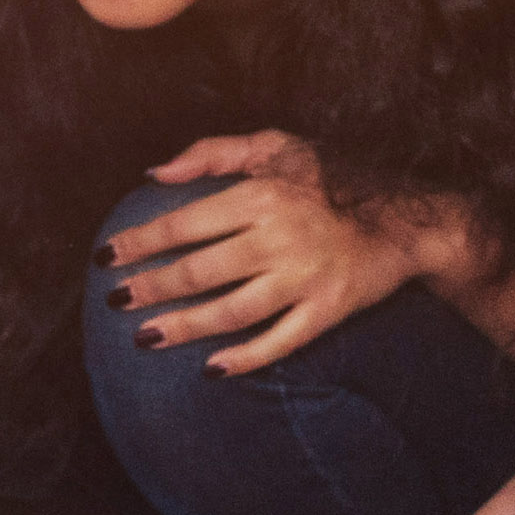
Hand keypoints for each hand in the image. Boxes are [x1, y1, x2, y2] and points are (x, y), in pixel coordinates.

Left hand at [103, 132, 447, 377]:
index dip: (140, 242)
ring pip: (230, 311)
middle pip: (199, 272)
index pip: (185, 224)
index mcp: (263, 195)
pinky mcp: (326, 312)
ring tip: (145, 338)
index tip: (107, 256)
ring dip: (183, 327)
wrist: (407, 219)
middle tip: (117, 301)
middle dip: (150, 288)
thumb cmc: (334, 178)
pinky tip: (210, 368)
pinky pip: (278, 342)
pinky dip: (244, 358)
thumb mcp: (278, 147)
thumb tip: (156, 175)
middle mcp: (280, 238)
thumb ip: (214, 153)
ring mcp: (304, 279)